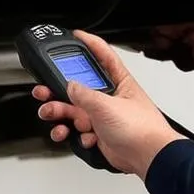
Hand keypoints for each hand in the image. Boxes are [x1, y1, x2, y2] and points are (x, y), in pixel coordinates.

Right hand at [33, 30, 181, 178]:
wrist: (149, 158)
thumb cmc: (142, 129)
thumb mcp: (107, 105)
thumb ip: (84, 94)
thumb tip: (70, 86)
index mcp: (118, 81)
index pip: (102, 55)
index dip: (89, 43)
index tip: (75, 35)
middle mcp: (109, 97)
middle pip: (78, 86)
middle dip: (58, 89)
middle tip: (44, 91)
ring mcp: (103, 116)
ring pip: (74, 111)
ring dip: (60, 114)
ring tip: (53, 116)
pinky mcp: (99, 134)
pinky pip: (78, 131)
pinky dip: (74, 135)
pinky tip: (81, 136)